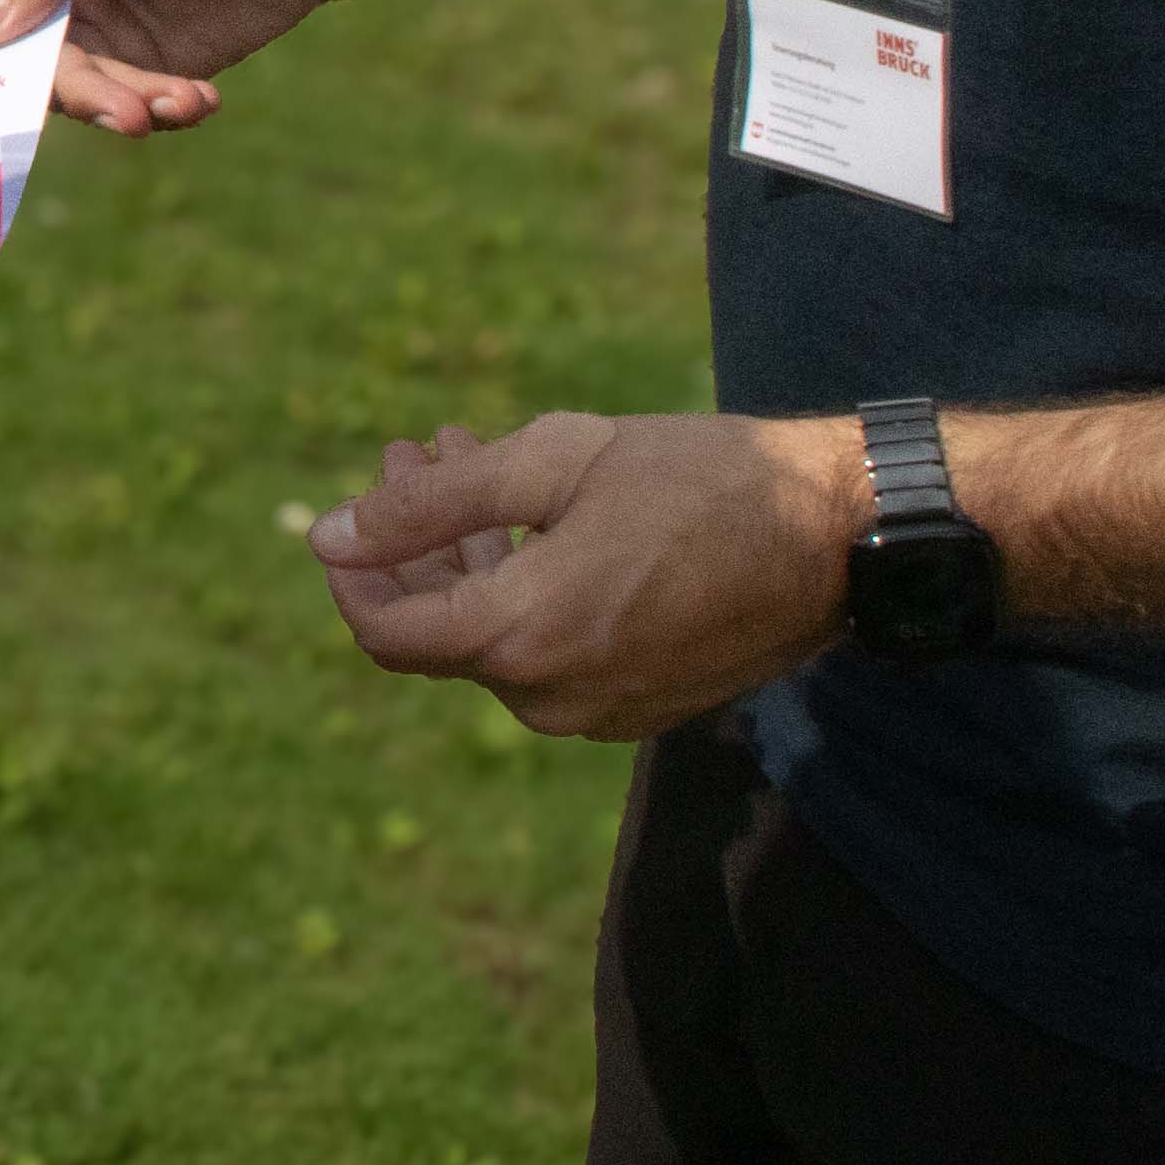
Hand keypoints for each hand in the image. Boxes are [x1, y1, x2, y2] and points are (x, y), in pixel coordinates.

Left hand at [302, 408, 861, 740]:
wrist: (838, 538)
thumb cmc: (700, 481)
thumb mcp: (553, 461)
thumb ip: (431, 503)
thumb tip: (325, 534)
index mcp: (523, 639)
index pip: (387, 633)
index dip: (353, 574)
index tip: (350, 512)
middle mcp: (553, 698)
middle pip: (441, 633)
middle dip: (415, 544)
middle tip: (416, 452)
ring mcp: (601, 712)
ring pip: (497, 640)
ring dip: (470, 558)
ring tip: (463, 459)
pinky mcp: (640, 705)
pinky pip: (553, 655)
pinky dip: (525, 591)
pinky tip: (533, 520)